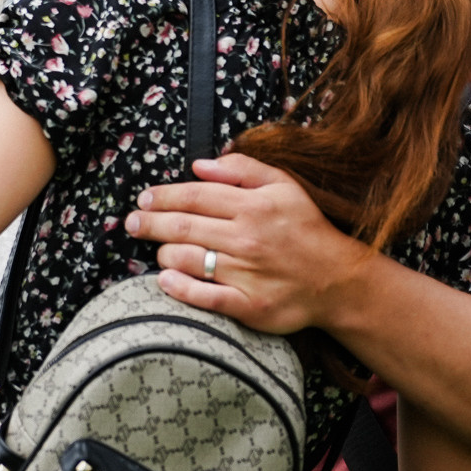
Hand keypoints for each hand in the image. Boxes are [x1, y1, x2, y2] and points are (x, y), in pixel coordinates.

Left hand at [124, 152, 369, 332]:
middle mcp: (246, 238)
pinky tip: (165, 281)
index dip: (163, 196)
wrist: (338, 280)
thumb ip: (242, 170)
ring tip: (157, 251)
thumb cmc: (306, 229)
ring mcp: (246, 273)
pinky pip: (204, 296)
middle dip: (150, 223)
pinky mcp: (249, 305)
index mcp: (253, 206)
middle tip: (132, 223)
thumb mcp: (283, 186)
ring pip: (188, 259)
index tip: (144, 198)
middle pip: (183, 226)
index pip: (195, 196)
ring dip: (163, 254)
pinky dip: (179, 288)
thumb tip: (200, 165)